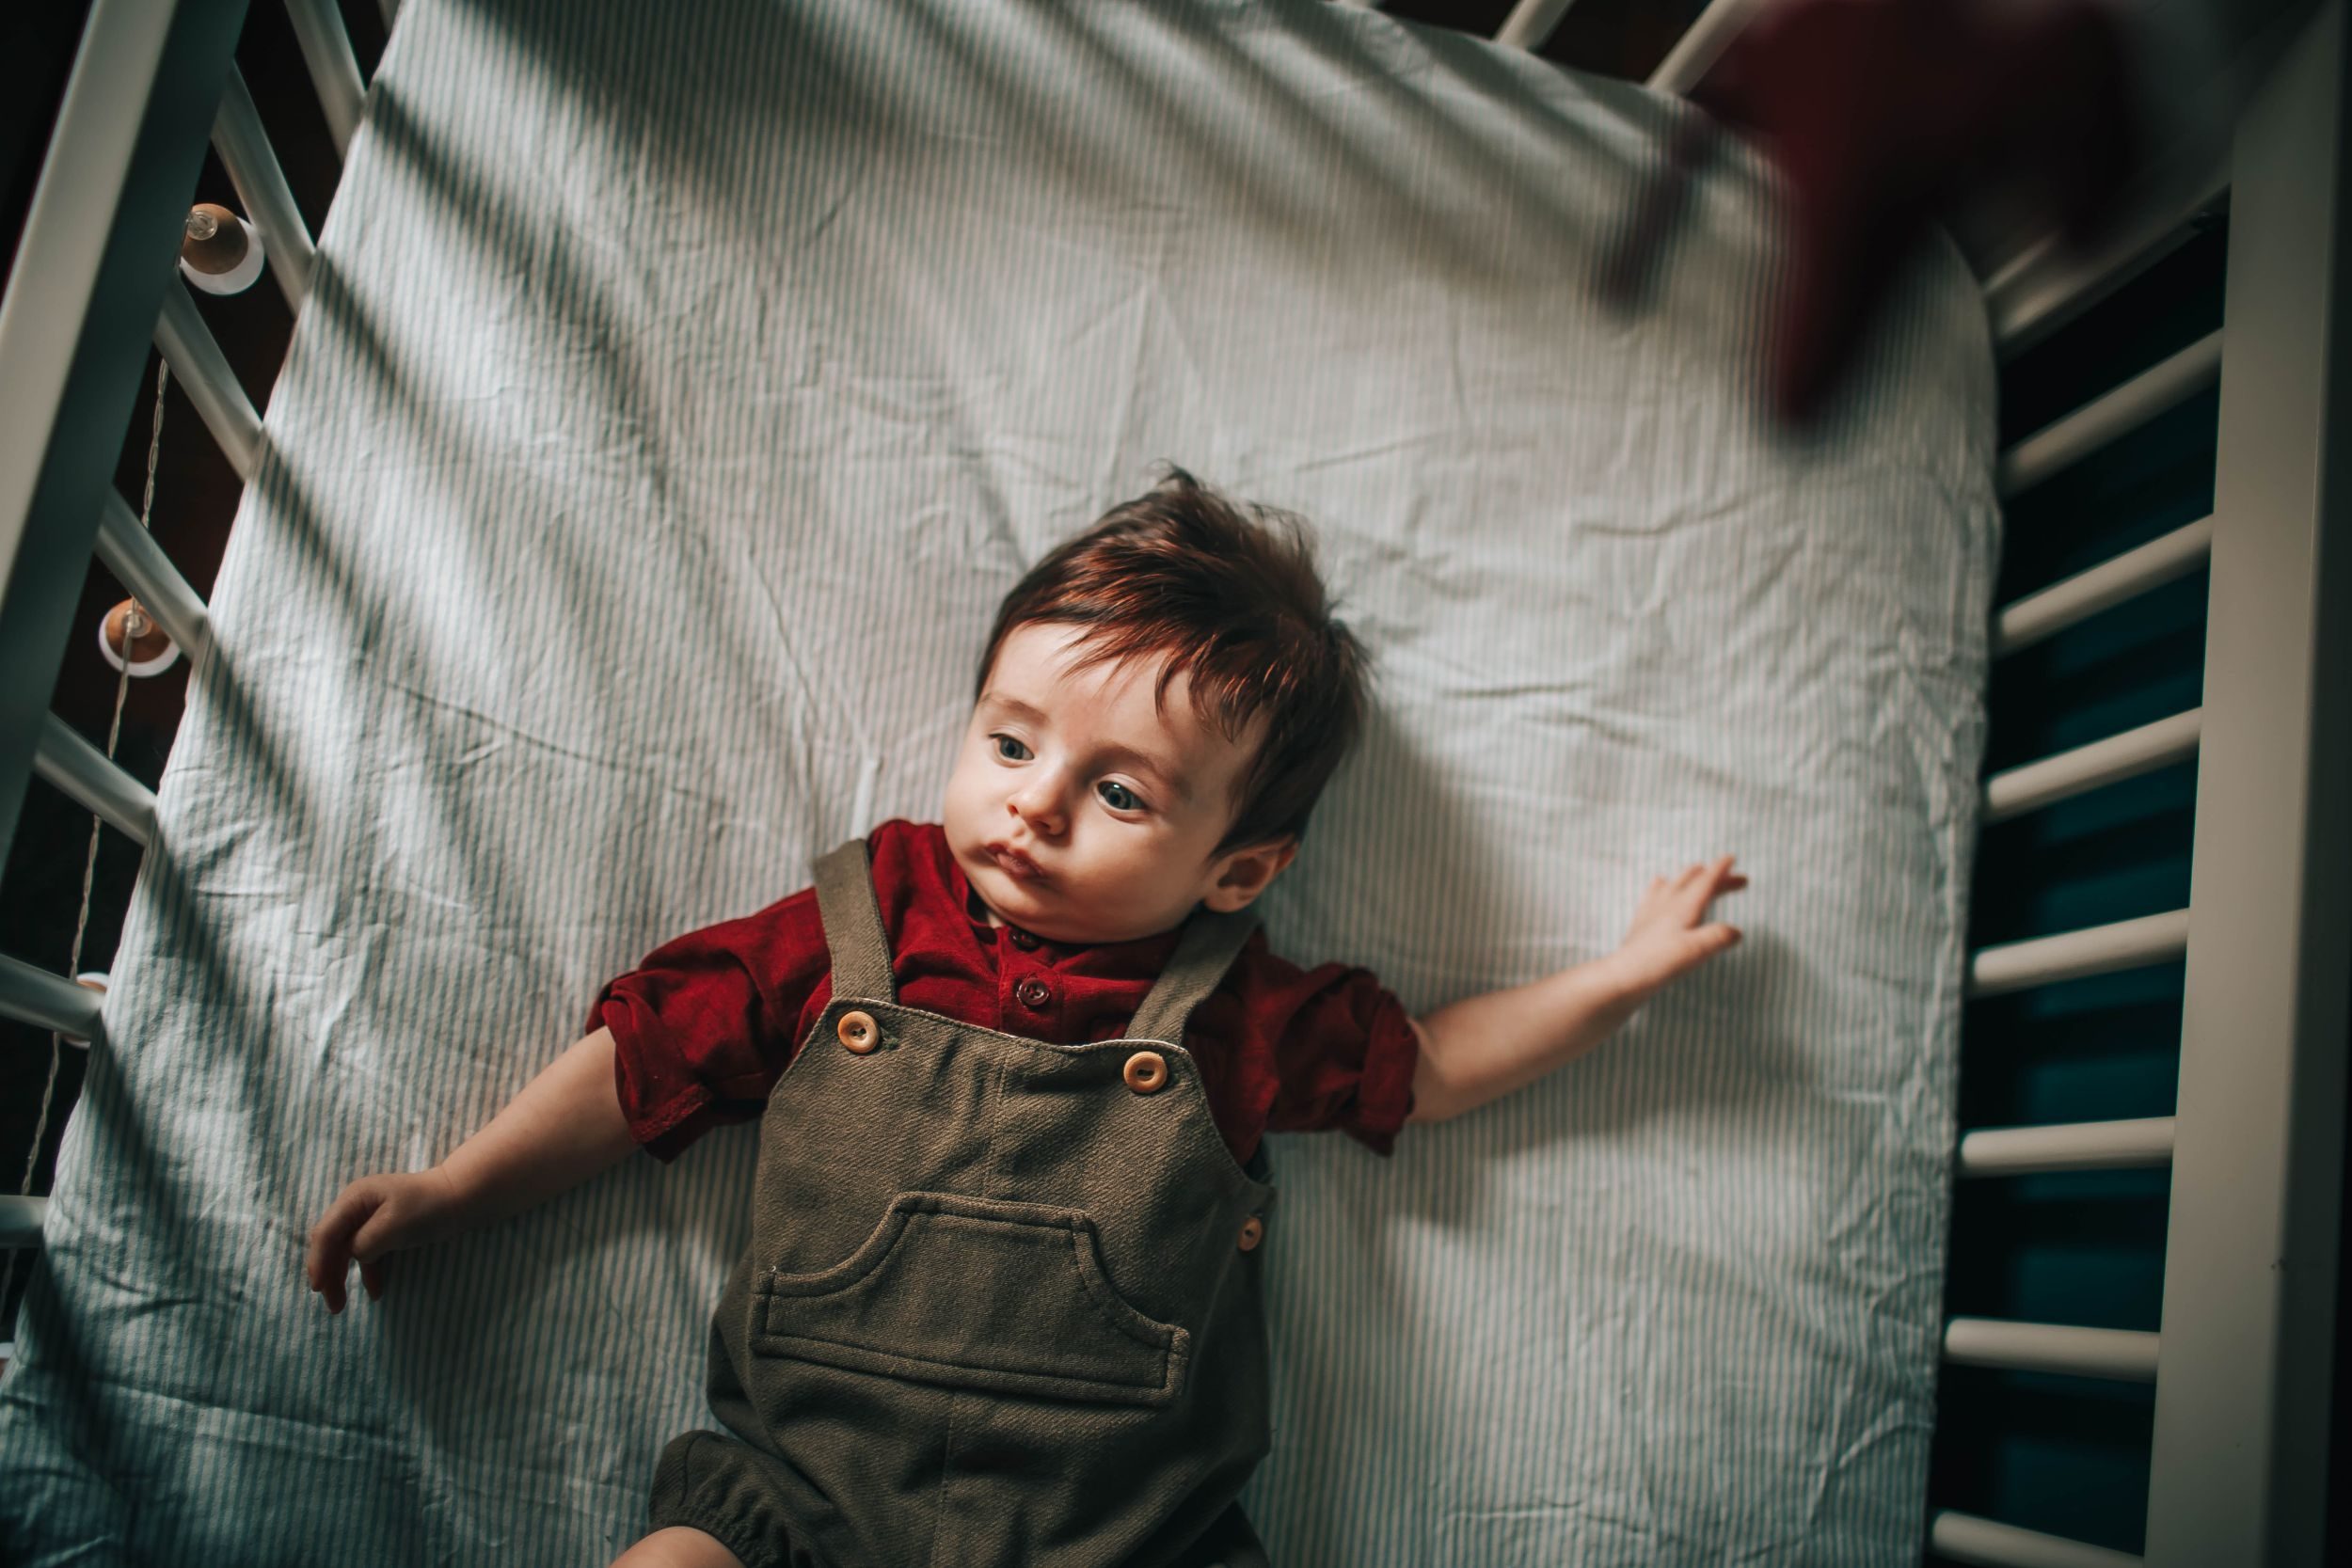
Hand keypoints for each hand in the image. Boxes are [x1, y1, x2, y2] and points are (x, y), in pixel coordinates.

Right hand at [304, 1168, 464, 1313]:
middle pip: (331, 1244)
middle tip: (333, 1305)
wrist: (459, 1198)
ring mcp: (369, 1218)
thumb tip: (354, 1256)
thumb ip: (365, 1243)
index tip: (318, 1288)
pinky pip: (367, 1254)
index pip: (326, 1233)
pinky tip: (376, 1292)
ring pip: (346, 1252)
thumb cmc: (427, 1208)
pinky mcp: (383, 1230)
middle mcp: (356, 1207)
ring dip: (342, 1277)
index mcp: (354, 1199)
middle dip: (328, 1274)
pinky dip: (368, 1272)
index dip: (318, 1261)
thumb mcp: (393, 1226)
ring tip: (341, 1306)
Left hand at [1611, 855, 1746, 997]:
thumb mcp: (1697, 950)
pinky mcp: (1642, 920)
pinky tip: (1661, 885)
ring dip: (1691, 877)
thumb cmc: (1661, 962)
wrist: (1624, 974)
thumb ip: (1719, 937)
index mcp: (1685, 905)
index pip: (1706, 881)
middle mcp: (1668, 902)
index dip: (1721, 869)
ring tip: (1699, 874)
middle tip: (1734, 879)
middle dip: (1715, 876)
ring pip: (1674, 882)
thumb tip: (1736, 932)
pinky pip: (1654, 892)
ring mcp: (1652, 909)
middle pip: (1694, 879)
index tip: (1732, 857)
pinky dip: (1666, 885)